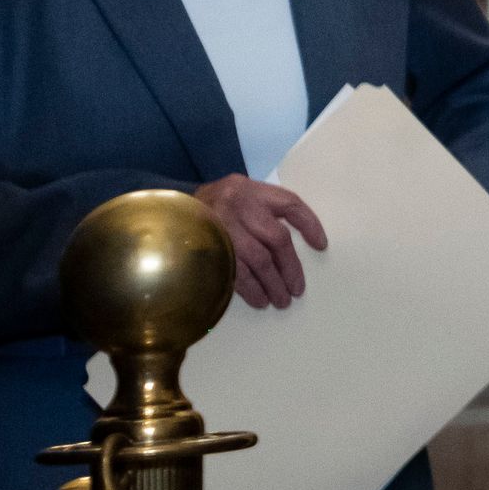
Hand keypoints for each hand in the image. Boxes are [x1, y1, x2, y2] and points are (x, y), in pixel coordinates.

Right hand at [194, 176, 327, 310]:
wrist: (167, 213)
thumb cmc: (213, 206)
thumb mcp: (239, 194)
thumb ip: (264, 211)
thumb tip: (291, 247)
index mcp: (250, 189)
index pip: (290, 204)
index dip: (310, 224)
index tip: (321, 246)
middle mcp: (238, 205)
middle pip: (276, 238)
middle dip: (290, 267)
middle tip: (297, 289)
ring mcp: (222, 228)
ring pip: (257, 260)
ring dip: (272, 284)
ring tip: (281, 300)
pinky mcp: (207, 250)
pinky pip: (235, 273)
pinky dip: (250, 289)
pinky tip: (260, 300)